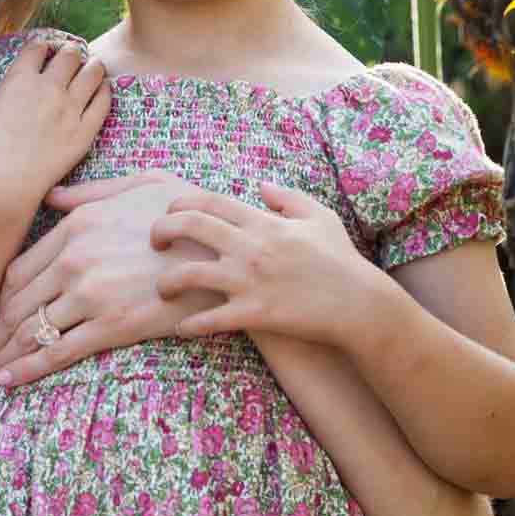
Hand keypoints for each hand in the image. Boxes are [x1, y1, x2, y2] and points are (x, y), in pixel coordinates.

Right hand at [0, 39, 107, 217]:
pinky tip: (103, 90)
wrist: (0, 188)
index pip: (37, 47)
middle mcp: (48, 88)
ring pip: (93, 73)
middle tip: (70, 57)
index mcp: (19, 80)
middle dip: (70, 52)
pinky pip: (103, 104)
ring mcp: (70, 110)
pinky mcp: (84, 133)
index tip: (42, 51)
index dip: (41, 46)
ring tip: (93, 68)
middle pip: (70, 54)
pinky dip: (104, 92)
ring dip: (93, 66)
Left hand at [0, 171, 223, 387]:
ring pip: (30, 330)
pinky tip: (8, 383)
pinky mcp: (113, 325)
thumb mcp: (143, 184)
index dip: (0, 300)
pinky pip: (57, 351)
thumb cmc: (192, 215)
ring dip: (3, 356)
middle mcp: (75, 258)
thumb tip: (51, 198)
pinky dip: (26, 370)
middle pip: (16, 303)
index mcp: (76, 226)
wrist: (234, 252)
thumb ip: (91, 192)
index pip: (18, 270)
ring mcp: (92, 292)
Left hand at [152, 182, 380, 343]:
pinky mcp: (255, 313)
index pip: (208, 201)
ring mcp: (250, 281)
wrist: (360, 304)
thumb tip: (260, 187)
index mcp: (262, 222)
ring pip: (189, 274)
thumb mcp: (319, 217)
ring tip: (162, 291)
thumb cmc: (340, 260)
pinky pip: (210, 319)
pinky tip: (182, 329)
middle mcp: (250, 247)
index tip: (168, 215)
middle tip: (154, 243)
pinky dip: (190, 326)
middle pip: (189, 226)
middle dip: (161, 231)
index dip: (178, 204)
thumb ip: (287, 198)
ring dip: (166, 282)